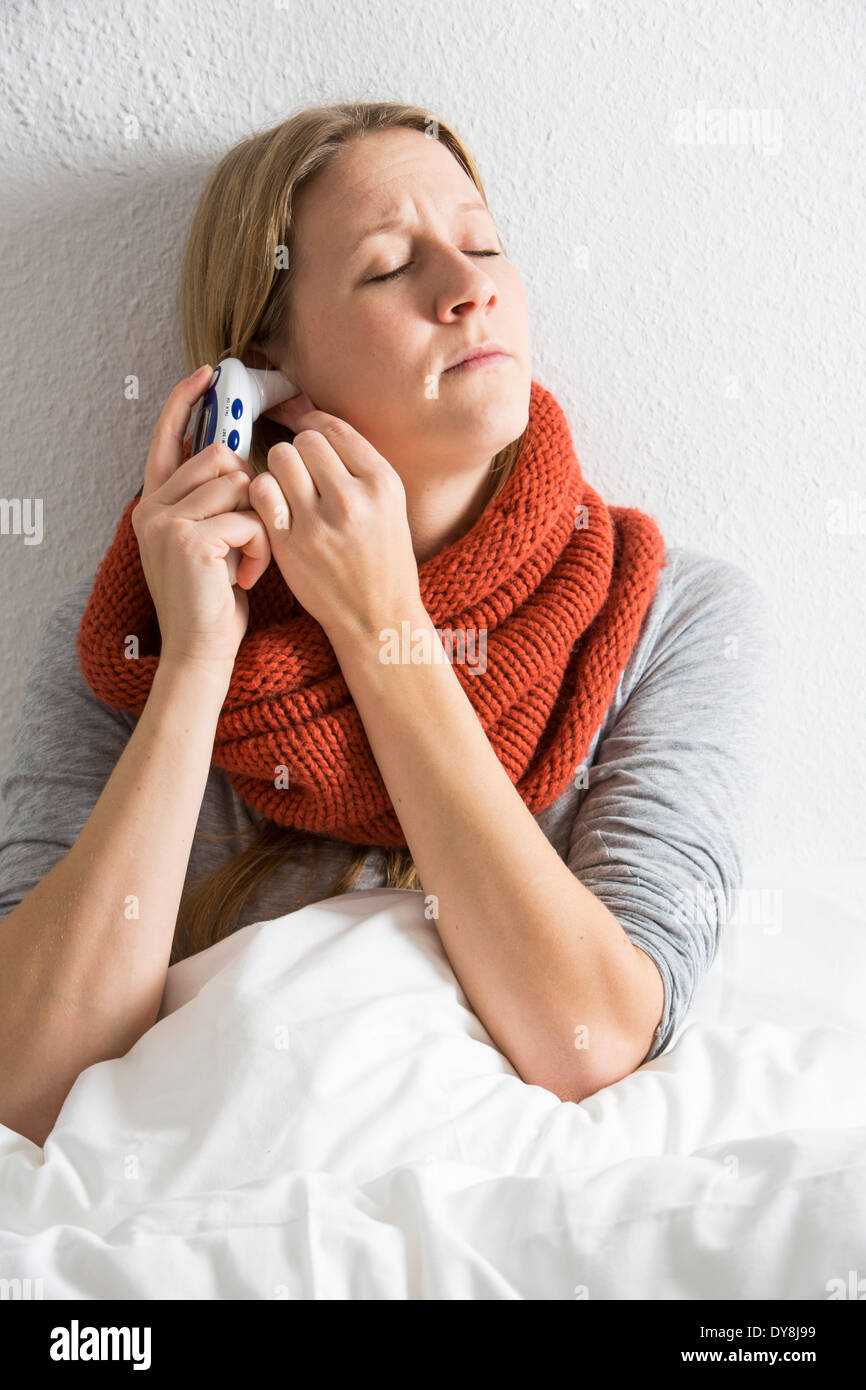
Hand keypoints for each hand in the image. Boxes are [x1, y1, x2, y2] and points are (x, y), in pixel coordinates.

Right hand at [131, 367, 271, 672]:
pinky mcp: (191, 540)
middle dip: (250, 491)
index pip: (167, 439)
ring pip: (239, 485)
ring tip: (249, 561)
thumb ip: (209, 502)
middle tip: (249, 536)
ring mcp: (167, 523)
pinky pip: (248, 517)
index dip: (183, 403)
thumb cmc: (214, 600)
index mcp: (154, 505)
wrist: (200, 651)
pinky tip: (248, 577)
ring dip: (260, 523)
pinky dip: (261, 547)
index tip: (206, 375)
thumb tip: (236, 456)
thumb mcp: (207, 542)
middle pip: (220, 457)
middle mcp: (153, 508)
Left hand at [247, 410, 420, 640]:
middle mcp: (352, 498)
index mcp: (382, 483)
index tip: (309, 435)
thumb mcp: (390, 506)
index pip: (335, 429)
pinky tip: (275, 507)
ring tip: (289, 489)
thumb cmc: (383, 559)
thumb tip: (314, 422)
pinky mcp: (289, 543)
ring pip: (280, 459)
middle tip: (302, 472)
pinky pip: (261, 491)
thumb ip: (359, 466)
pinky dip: (263, 493)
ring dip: (280, 470)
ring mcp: (318, 522)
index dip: (315, 426)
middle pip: (305, 440)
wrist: (377, 616)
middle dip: (299, 451)